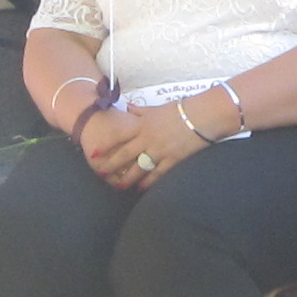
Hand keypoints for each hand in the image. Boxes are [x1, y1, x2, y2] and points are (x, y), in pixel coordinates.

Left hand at [74, 103, 207, 191]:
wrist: (203, 116)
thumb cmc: (181, 109)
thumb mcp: (157, 108)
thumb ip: (141, 111)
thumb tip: (128, 108)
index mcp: (143, 125)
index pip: (119, 137)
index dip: (105, 146)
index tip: (93, 153)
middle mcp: (148, 139)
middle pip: (125, 155)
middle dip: (111, 166)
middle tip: (100, 173)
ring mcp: (160, 151)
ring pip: (139, 168)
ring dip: (127, 178)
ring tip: (119, 186)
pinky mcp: (172, 160)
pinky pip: (157, 174)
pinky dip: (148, 182)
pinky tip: (141, 188)